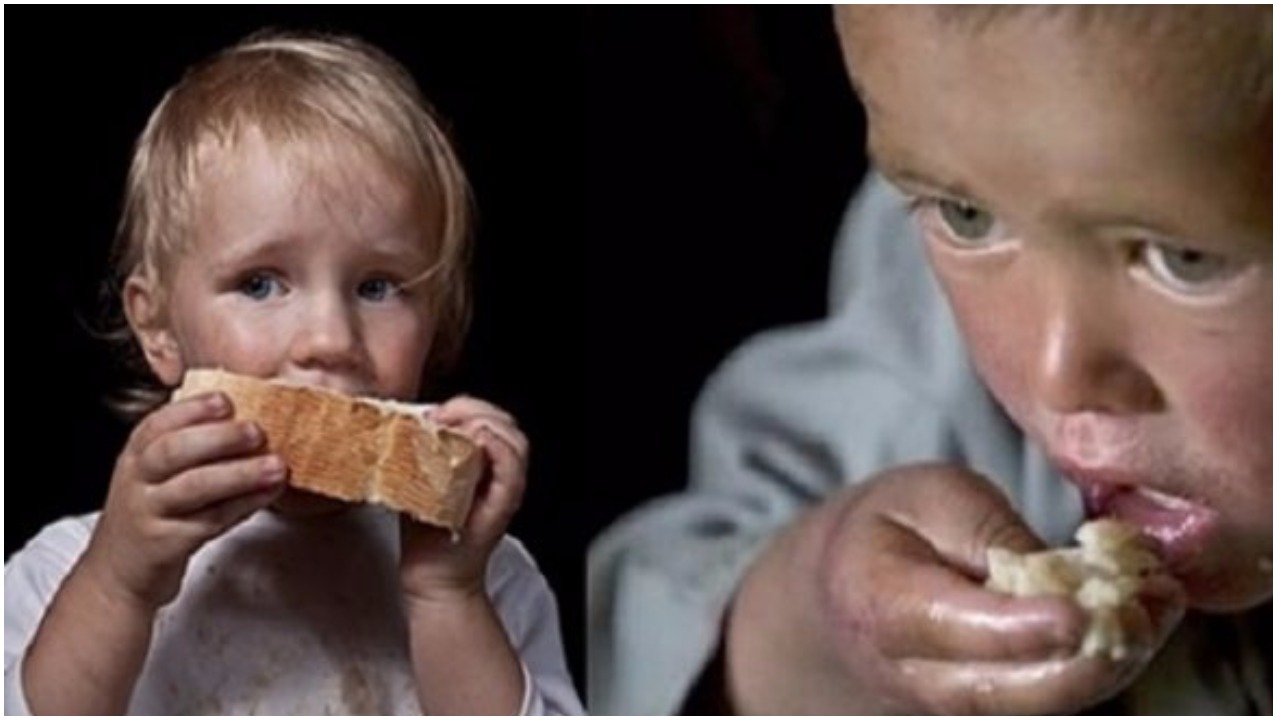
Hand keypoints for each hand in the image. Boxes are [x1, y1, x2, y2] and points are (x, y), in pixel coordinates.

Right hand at [81, 392, 285, 609]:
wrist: (116, 575)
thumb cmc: (149, 516)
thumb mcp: (154, 476)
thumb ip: (190, 449)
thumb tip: (248, 420)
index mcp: (136, 455)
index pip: (158, 422)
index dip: (193, 409)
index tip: (226, 400)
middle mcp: (138, 480)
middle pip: (173, 451)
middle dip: (219, 437)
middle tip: (257, 431)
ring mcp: (150, 513)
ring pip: (193, 487)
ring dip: (239, 473)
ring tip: (275, 465)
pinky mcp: (167, 544)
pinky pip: (210, 520)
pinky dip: (243, 504)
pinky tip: (267, 493)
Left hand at [399, 395, 527, 602]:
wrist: (430, 577)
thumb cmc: (424, 532)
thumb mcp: (418, 478)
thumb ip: (421, 448)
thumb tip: (405, 418)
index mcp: (482, 462)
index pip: (489, 416)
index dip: (465, 405)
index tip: (435, 410)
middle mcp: (499, 473)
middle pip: (504, 421)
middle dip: (473, 408)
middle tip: (442, 415)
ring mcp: (504, 489)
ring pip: (513, 439)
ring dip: (484, 423)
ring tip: (454, 427)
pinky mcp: (503, 505)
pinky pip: (512, 469)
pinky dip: (496, 449)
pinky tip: (474, 443)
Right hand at [726, 464, 1184, 713]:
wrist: (844, 589)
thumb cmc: (889, 529)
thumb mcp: (927, 496)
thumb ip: (988, 531)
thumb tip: (1061, 573)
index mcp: (881, 604)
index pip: (955, 628)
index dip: (1021, 628)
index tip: (1080, 612)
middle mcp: (912, 675)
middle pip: (1007, 690)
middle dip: (1089, 657)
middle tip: (1146, 606)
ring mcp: (948, 706)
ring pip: (1038, 706)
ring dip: (1110, 663)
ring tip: (1159, 604)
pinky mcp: (985, 712)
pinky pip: (1049, 703)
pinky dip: (1101, 666)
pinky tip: (1140, 619)